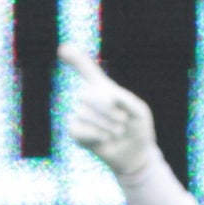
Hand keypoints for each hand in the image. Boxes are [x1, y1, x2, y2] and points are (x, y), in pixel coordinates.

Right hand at [59, 45, 158, 180]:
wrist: (135, 154)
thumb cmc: (138, 129)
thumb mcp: (140, 112)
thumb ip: (127, 101)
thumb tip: (107, 96)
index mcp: (103, 89)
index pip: (86, 70)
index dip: (75, 58)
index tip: (63, 49)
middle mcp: (89, 99)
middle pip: (86, 94)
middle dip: (106, 109)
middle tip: (122, 120)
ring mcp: (81, 115)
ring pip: (84, 114)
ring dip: (107, 125)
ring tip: (118, 132)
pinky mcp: (76, 132)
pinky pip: (78, 129)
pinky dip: (96, 135)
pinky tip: (105, 139)